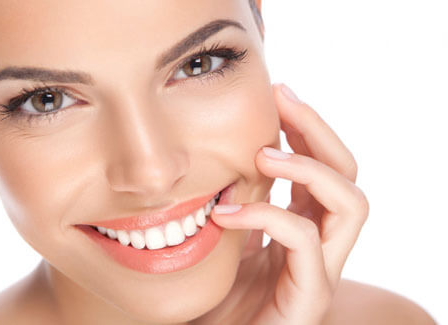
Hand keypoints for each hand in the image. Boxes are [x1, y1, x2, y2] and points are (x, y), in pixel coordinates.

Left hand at [208, 83, 368, 324]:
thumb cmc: (214, 294)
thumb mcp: (222, 235)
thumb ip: (234, 199)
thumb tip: (221, 153)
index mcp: (302, 226)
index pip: (323, 167)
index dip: (305, 129)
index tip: (275, 96)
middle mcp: (321, 244)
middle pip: (348, 174)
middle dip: (316, 130)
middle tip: (281, 99)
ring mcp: (321, 270)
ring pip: (350, 203)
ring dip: (309, 167)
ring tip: (264, 153)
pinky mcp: (310, 296)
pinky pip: (305, 241)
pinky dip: (268, 215)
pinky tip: (227, 212)